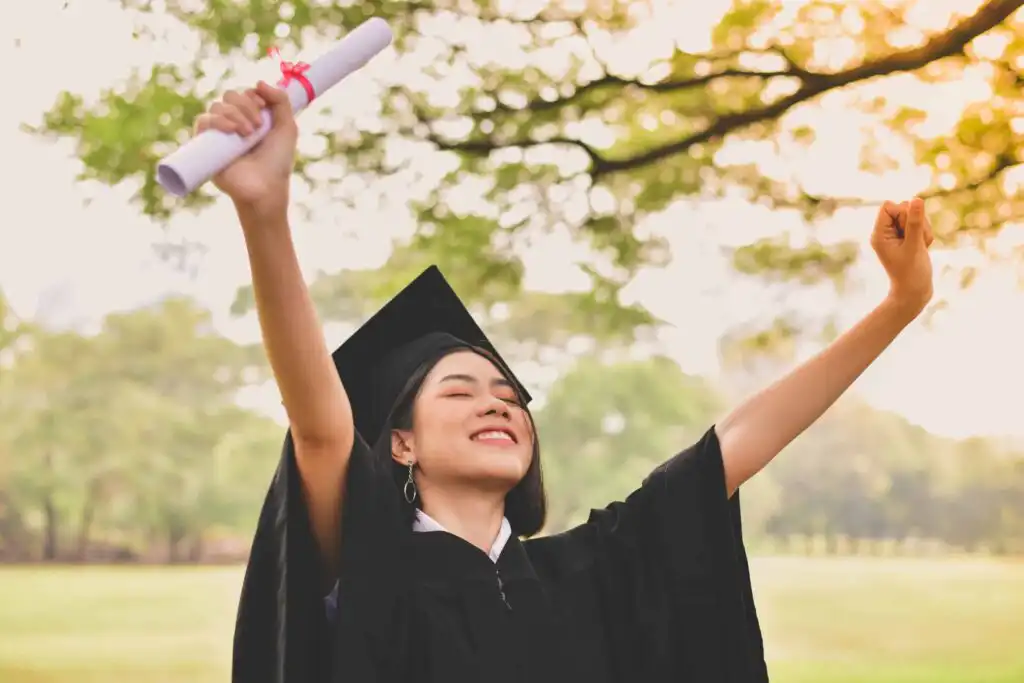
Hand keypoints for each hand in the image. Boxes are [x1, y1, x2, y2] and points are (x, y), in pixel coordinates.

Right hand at [193, 81, 297, 215]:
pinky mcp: (206, 146)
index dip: (252, 95)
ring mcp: (219, 134)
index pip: (244, 93)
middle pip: (229, 96)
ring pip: (216, 106)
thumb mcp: (287, 128)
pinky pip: (203, 121)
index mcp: (251, 117)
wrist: (265, 187)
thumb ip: (280, 101)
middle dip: (245, 105)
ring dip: (234, 114)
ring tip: (247, 134)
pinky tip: (231, 131)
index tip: (263, 107)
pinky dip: (217, 121)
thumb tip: (258, 82)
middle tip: (257, 126)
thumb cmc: (278, 162)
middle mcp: (233, 123)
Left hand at [871, 197, 933, 317]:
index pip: (888, 206)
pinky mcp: (906, 238)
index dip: (903, 212)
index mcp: (879, 234)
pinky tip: (924, 248)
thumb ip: (915, 222)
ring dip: (923, 229)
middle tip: (917, 242)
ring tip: (921, 247)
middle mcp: (884, 233)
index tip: (909, 229)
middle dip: (916, 221)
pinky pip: (920, 224)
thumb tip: (916, 199)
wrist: (914, 293)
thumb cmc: (911, 272)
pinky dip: (925, 234)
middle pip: (903, 208)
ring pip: (914, 215)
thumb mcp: (914, 246)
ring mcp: (896, 235)